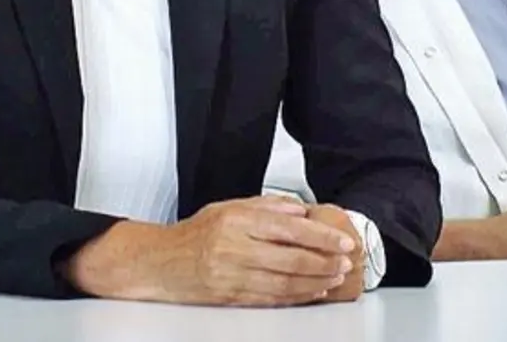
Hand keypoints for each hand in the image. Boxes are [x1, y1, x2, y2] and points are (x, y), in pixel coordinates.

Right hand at [66, 196, 358, 306]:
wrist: (161, 263)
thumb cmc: (197, 233)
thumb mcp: (229, 207)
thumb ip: (267, 206)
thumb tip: (302, 210)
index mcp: (236, 220)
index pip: (288, 228)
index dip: (320, 237)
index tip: (342, 241)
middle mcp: (234, 248)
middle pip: (290, 258)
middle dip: (324, 262)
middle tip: (345, 261)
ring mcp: (232, 275)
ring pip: (284, 282)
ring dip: (315, 282)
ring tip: (335, 277)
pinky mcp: (230, 297)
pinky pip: (271, 298)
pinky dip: (296, 296)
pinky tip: (312, 291)